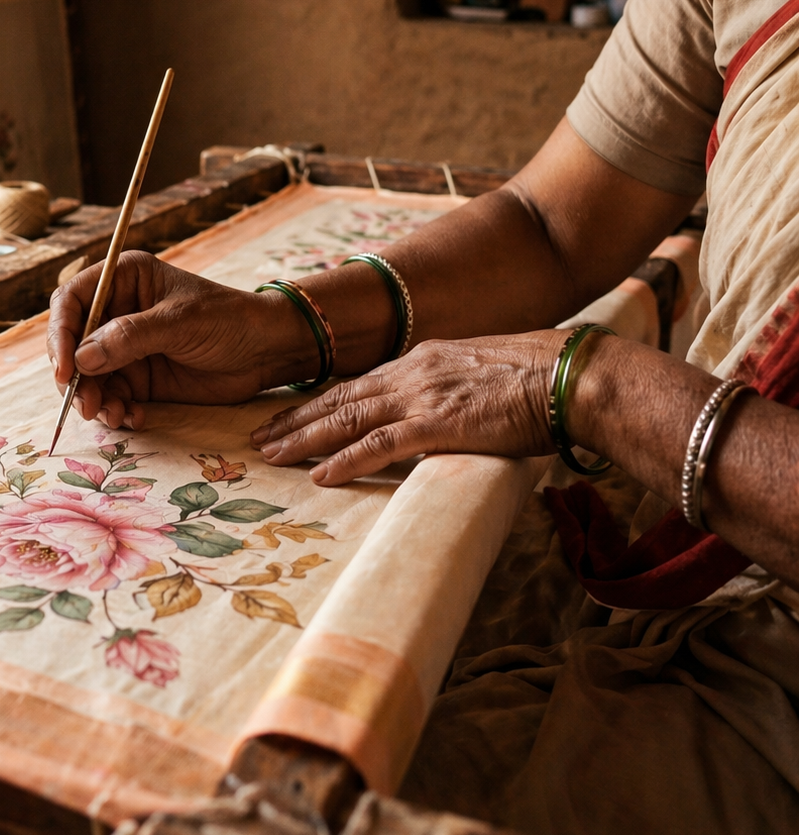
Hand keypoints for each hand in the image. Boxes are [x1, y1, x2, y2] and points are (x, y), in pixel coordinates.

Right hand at [47, 252, 309, 428]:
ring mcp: (125, 348)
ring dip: (94, 399)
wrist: (266, 352)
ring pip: (88, 376)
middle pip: (72, 344)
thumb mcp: (180, 323)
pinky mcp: (138, 378)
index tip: (65, 369)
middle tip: (86, 405)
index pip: (71, 301)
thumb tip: (82, 358)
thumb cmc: (229, 320)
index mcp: (124, 279)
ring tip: (114, 416)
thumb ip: (130, 337)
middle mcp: (117, 312)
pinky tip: (133, 418)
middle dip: (75, 377)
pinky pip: (111, 396)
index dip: (60, 334)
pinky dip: (115, 411)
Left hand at [250, 330, 567, 485]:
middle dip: (296, 419)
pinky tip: (319, 475)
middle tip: (260, 436)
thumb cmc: (542, 378)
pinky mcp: (438, 423)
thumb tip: (443, 410)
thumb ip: (453, 390)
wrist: (574, 376)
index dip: (320, 402)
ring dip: (305, 439)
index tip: (291, 416)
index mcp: (425, 359)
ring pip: (348, 419)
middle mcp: (414, 372)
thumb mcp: (484, 374)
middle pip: (340, 398)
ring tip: (272, 455)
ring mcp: (423, 396)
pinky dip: (345, 460)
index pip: (359, 384)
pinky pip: (380, 444)